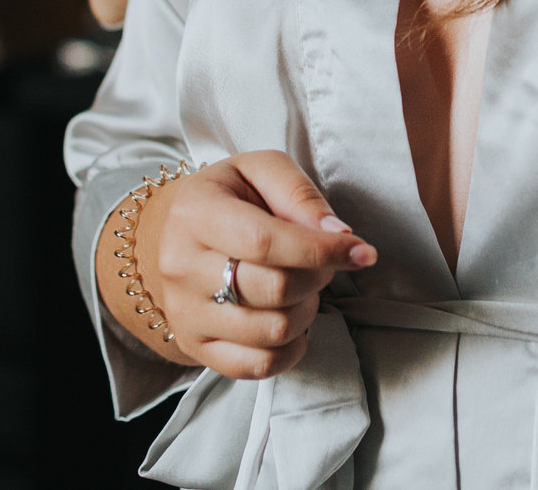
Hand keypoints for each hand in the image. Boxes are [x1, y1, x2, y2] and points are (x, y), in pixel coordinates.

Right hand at [99, 150, 378, 378]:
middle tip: (324, 262)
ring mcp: (185, 313)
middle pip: (273, 289)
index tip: (361, 251)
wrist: (175, 233)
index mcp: (195, 214)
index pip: (264, 242)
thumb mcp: (260, 170)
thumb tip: (338, 234)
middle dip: (318, 276)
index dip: (322, 250)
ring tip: (303, 287)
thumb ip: (299, 193)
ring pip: (272, 331)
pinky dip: (291, 349)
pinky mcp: (196, 347)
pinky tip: (293, 320)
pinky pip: (258, 366)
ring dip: (307, 310)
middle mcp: (181, 267)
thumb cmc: (230, 197)